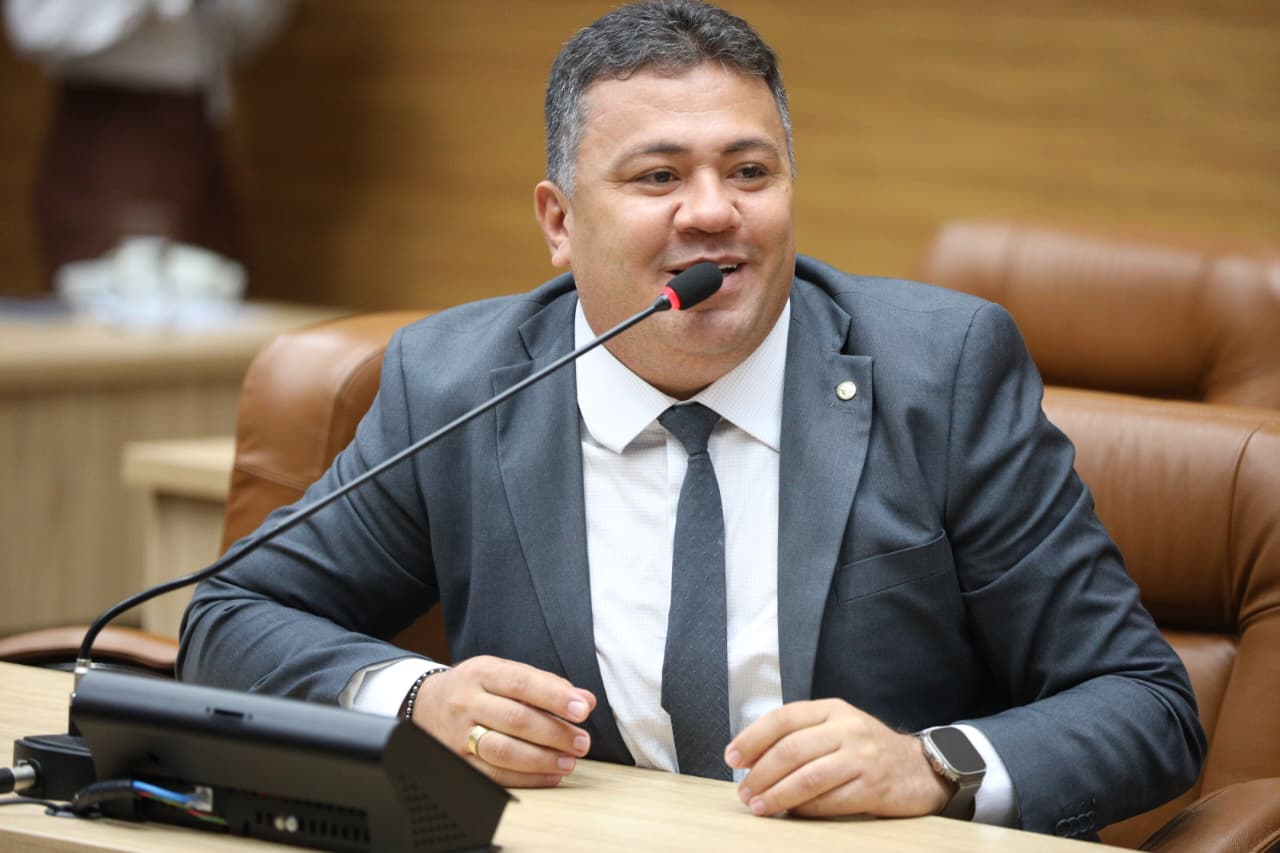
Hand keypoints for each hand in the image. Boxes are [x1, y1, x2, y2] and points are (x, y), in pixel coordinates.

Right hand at [409, 655, 595, 787]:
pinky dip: (527, 778)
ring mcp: (458, 735)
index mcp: (481, 673)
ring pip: (503, 751)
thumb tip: (585, 701)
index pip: (521, 683)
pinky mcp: (457, 762)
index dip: (554, 697)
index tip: (583, 709)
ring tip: (569, 761)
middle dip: (555, 733)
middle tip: (582, 742)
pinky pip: (493, 776)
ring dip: (542, 759)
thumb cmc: (478, 688)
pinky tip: (550, 776)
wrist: (426, 704)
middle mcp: (466, 702)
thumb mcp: (503, 673)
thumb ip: (545, 684)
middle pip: (515, 719)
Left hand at [724, 699, 952, 817]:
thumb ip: (800, 736)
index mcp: (832, 709)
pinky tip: (790, 814)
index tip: (731, 758)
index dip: (752, 738)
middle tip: (743, 792)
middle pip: (790, 750)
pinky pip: (828, 801)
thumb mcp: (836, 729)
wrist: (920, 768)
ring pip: (806, 777)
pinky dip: (804, 809)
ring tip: (758, 806)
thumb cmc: (866, 750)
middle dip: (759, 774)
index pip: (782, 718)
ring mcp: (861, 757)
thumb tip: (750, 758)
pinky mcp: (872, 786)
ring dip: (776, 795)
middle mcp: (846, 728)